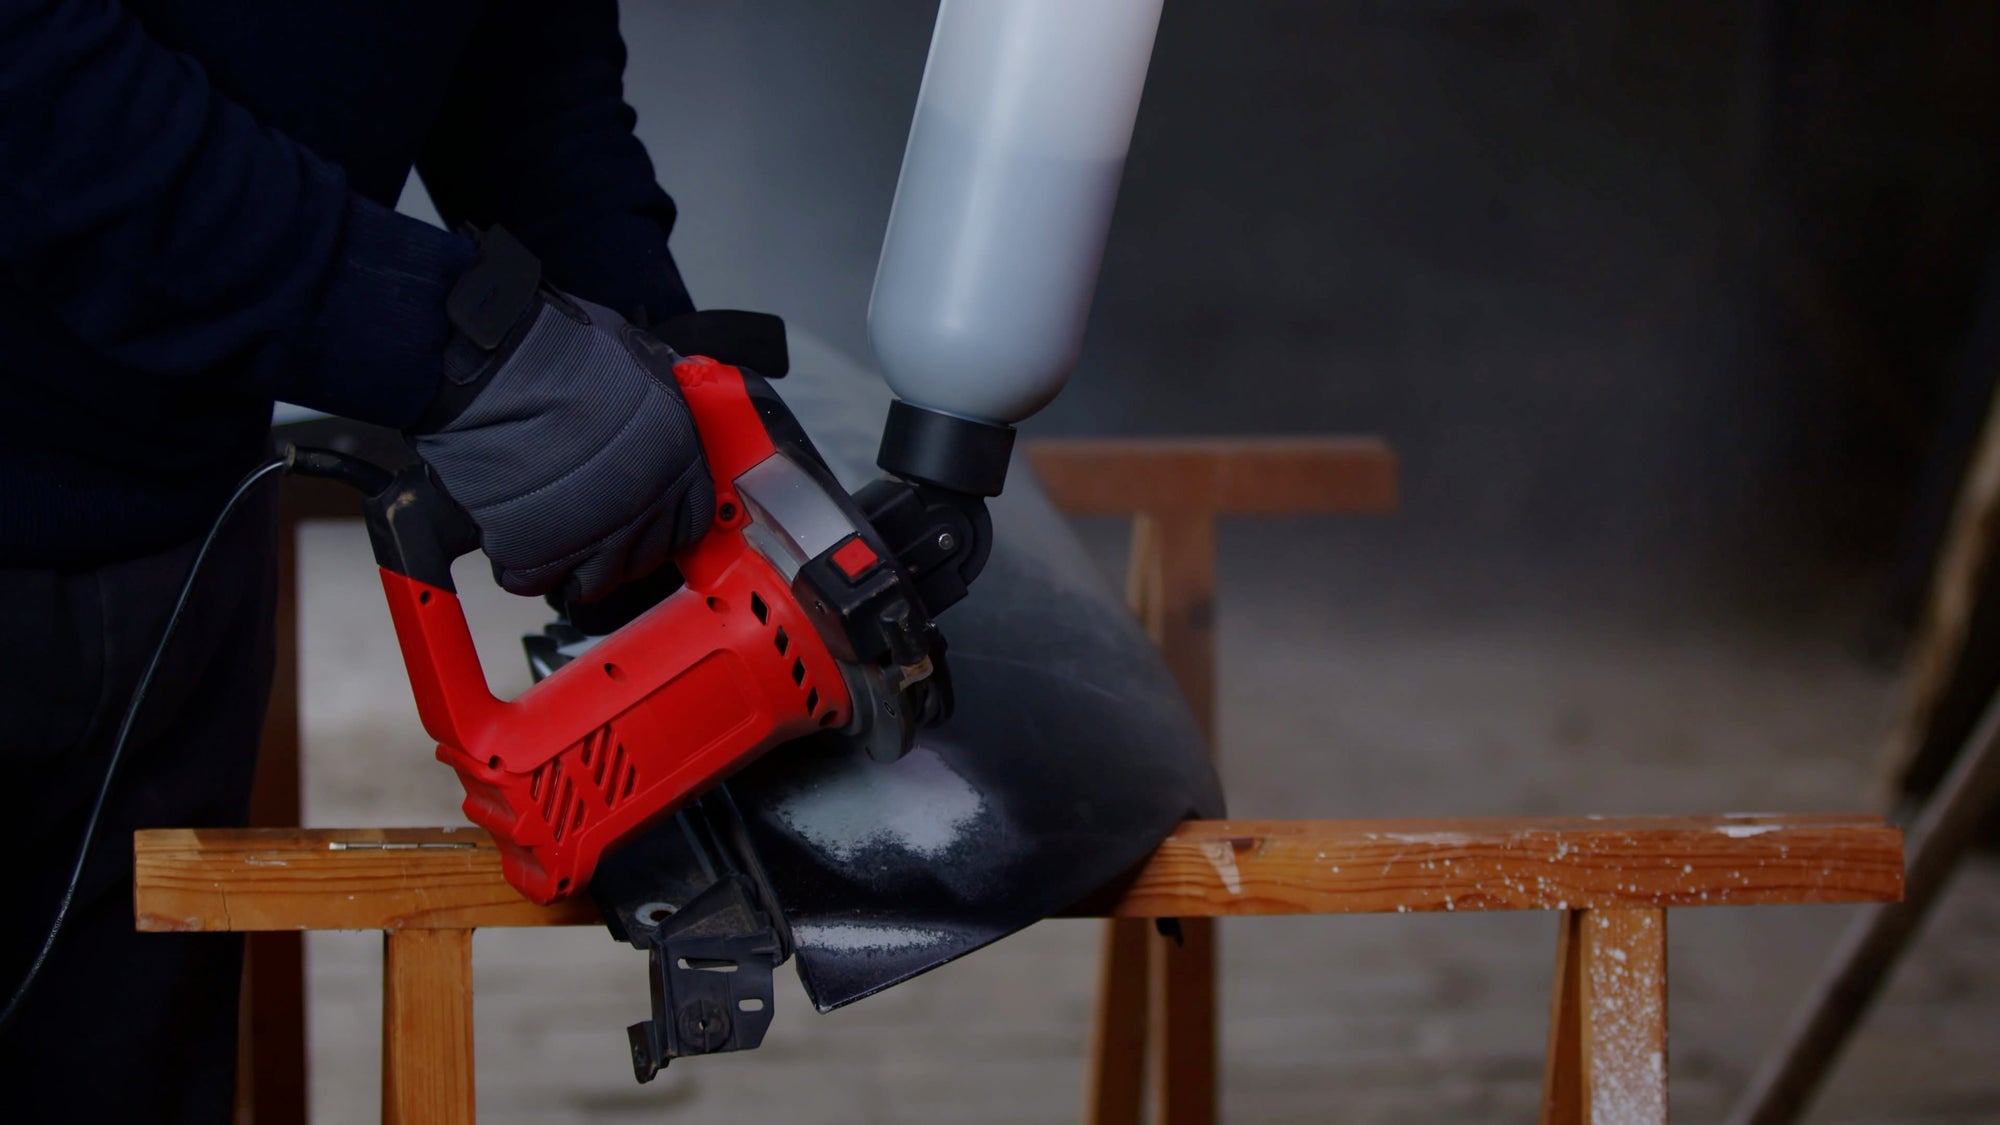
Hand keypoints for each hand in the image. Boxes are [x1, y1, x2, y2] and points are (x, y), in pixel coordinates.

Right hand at [410, 228, 712, 602]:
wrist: (494, 362)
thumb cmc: (559, 347)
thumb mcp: (636, 361)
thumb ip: (651, 401)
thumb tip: (651, 403)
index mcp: (677, 460)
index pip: (690, 523)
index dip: (661, 522)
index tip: (639, 518)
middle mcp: (645, 506)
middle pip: (640, 559)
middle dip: (614, 546)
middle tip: (582, 522)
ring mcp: (594, 536)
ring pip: (590, 582)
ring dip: (568, 564)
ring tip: (544, 531)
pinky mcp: (538, 552)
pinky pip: (530, 580)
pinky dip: (517, 564)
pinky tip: (507, 530)